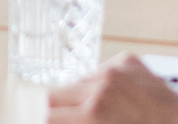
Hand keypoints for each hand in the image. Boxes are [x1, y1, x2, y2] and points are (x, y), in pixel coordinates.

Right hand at [48, 54, 177, 123]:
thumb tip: (55, 120)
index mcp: (93, 112)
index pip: (48, 114)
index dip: (50, 122)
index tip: (53, 123)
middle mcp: (101, 86)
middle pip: (55, 93)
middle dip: (59, 110)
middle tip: (72, 119)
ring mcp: (115, 70)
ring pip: (78, 81)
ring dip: (81, 96)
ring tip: (101, 112)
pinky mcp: (129, 61)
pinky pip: (102, 70)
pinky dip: (104, 83)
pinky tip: (119, 100)